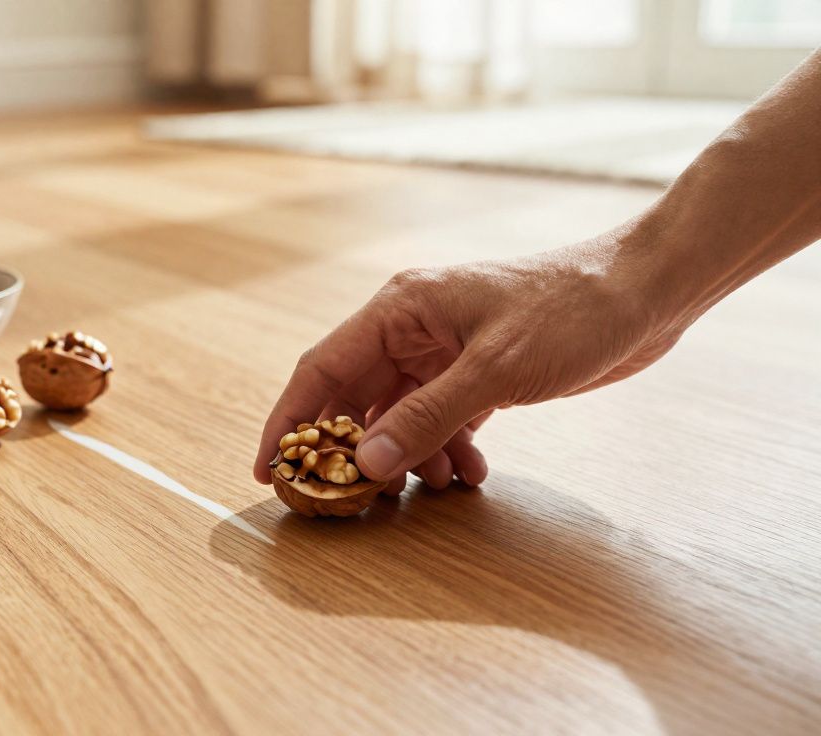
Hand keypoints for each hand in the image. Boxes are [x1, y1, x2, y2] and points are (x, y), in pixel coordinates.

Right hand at [253, 235, 688, 487]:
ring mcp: (445, 353)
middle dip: (352, 450)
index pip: (322, 369)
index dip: (289, 420)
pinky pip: (439, 421)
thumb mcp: (495, 369)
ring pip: (399, 417)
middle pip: (356, 399)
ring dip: (408, 457)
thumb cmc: (571, 311)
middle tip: (347, 500)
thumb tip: (365, 463)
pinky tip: (468, 474)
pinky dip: (445, 451)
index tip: (269, 469)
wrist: (644, 294)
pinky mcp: (478, 375)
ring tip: (431, 489)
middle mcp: (412, 330)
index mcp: (400, 310)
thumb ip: (427, 417)